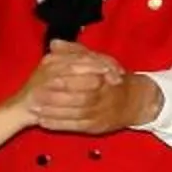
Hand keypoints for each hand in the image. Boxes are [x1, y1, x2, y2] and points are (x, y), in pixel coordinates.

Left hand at [29, 44, 159, 134]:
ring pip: (77, 114)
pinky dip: (58, 124)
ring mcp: (101, 113)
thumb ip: (75, 51)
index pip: (88, 78)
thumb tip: (55, 44)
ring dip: (55, 112)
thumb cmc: (111, 78)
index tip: (47, 78)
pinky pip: (75, 126)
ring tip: (36, 109)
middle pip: (82, 98)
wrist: (134, 101)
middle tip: (37, 96)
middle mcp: (106, 96)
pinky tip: (43, 121)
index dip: (66, 80)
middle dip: (58, 97)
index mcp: (108, 76)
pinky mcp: (96, 127)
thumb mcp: (99, 60)